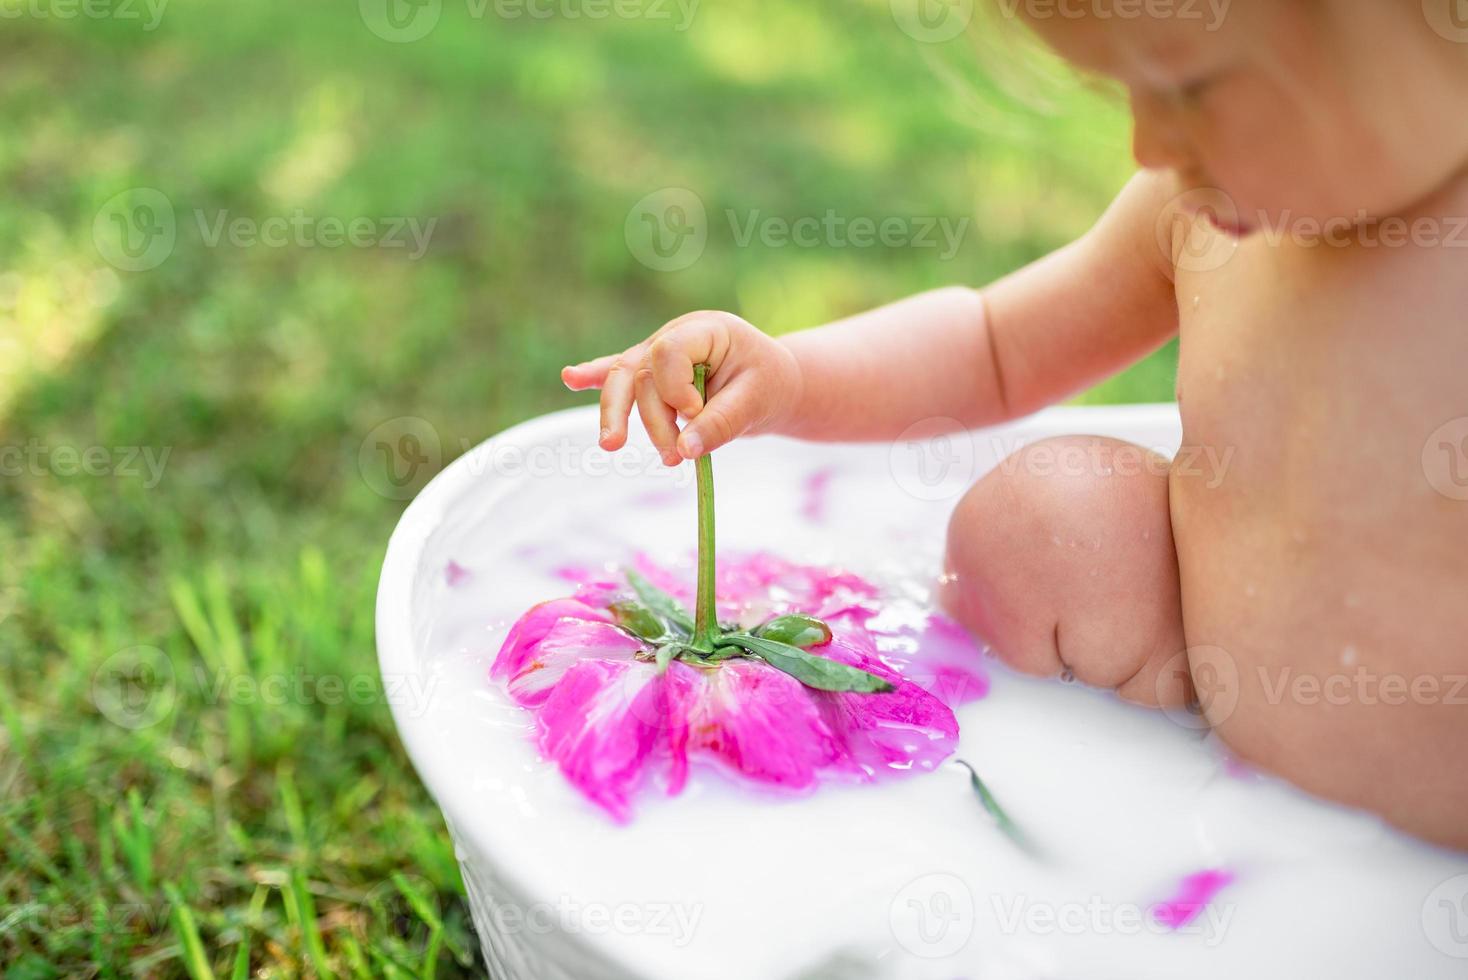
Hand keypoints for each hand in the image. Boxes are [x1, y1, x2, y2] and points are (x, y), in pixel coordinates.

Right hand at [562, 310, 802, 464]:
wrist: (772, 384)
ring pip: (624, 379)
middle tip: (672, 457)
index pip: (669, 352)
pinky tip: (570, 377)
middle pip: (641, 372)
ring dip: (619, 415)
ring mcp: (658, 353)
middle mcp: (675, 337)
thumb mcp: (758, 402)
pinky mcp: (651, 375)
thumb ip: (723, 423)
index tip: (697, 414)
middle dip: (648, 417)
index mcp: (704, 330)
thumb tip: (685, 450)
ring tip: (613, 446)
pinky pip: (618, 373)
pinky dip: (594, 377)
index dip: (674, 388)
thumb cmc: (768, 386)